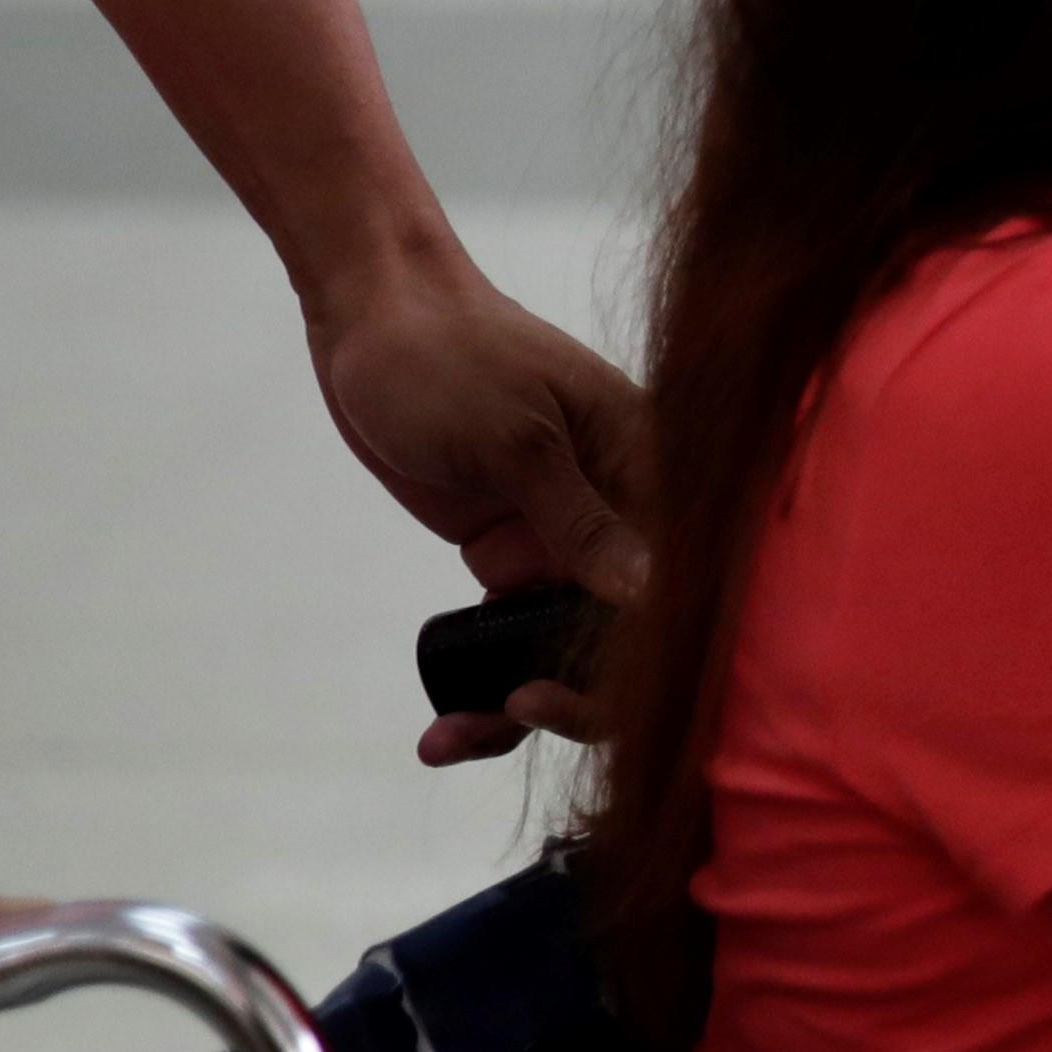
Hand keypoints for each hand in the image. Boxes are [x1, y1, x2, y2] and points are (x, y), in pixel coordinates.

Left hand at [304, 251, 651, 764]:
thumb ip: (581, 520)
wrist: (370, 312)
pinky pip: (513, 635)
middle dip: (577, 695)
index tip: (572, 687)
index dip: (644, 650)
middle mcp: (624, 514)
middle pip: (631, 632)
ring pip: (567, 648)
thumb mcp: (514, 437)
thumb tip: (650, 598)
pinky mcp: (513, 552)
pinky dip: (481, 681)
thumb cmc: (450, 352)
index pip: (680, 578)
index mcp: (651, 470)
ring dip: (516, 707)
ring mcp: (567, 539)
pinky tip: (446, 724)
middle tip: (513, 714)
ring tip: (450, 739)